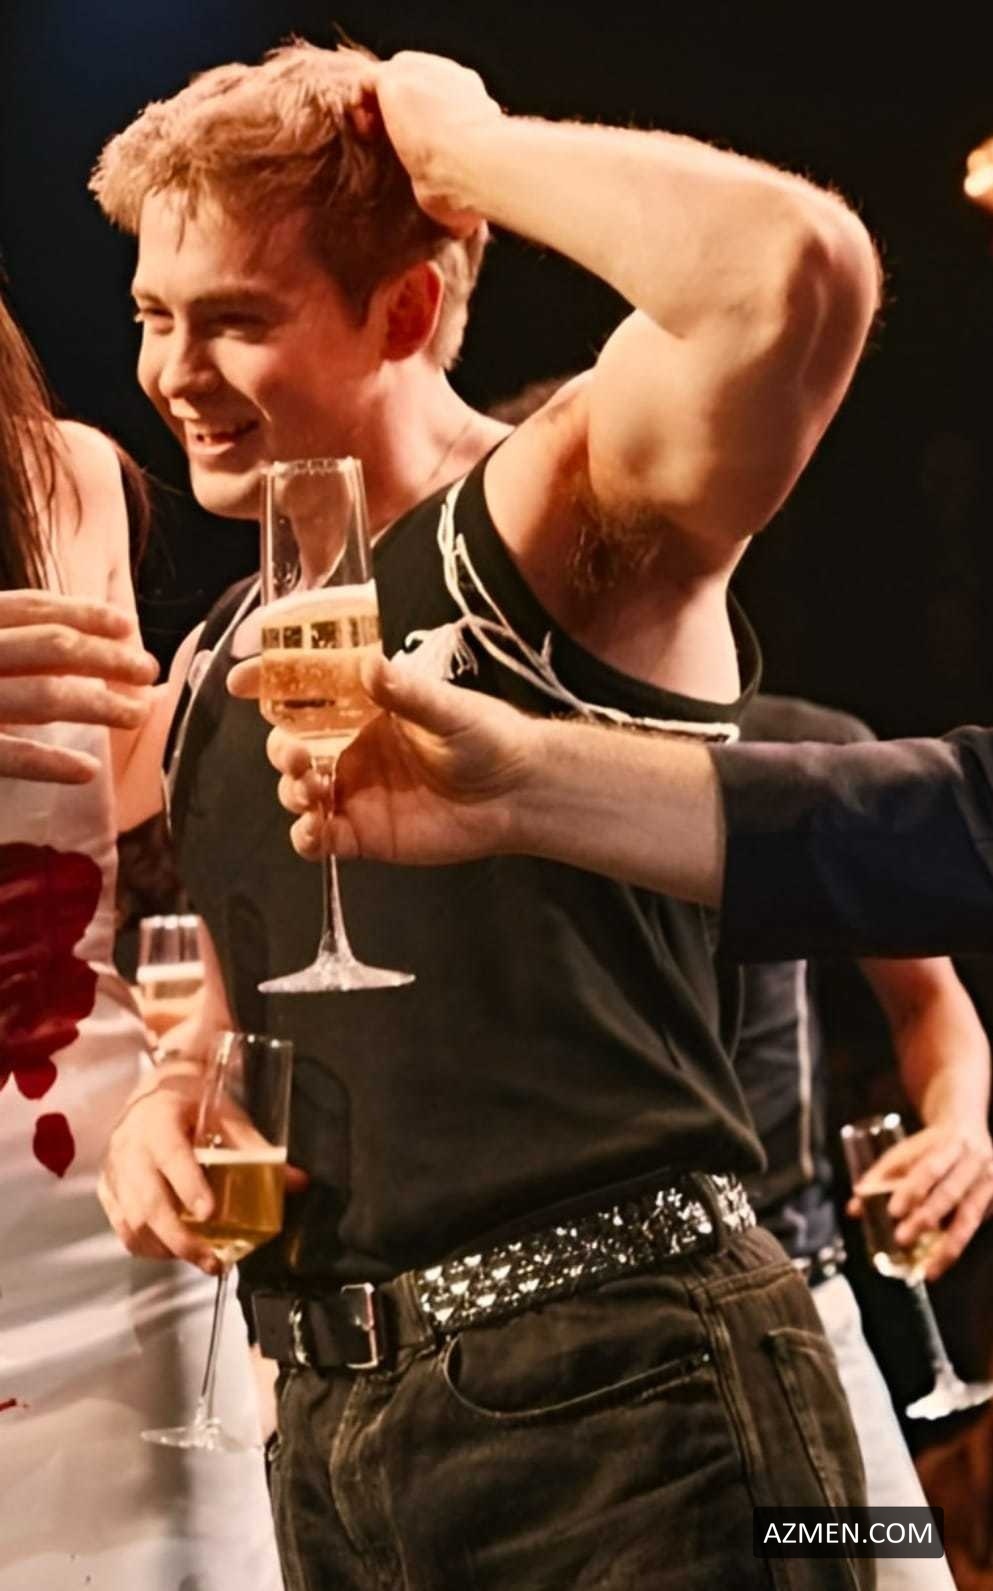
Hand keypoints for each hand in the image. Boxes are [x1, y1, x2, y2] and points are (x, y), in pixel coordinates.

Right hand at [0, 590, 157, 781]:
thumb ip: (9, 641)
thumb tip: (79, 637)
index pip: (30, 608)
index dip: (83, 613)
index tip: (127, 625)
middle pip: (51, 646)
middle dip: (108, 657)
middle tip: (147, 670)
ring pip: (43, 697)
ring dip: (99, 705)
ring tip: (137, 715)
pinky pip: (9, 755)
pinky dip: (49, 761)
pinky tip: (87, 770)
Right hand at [99, 1058, 308, 1271]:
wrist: (155, 1090)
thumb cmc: (192, 1100)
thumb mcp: (225, 1115)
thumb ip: (256, 1149)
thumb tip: (296, 1182)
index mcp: (159, 1120)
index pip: (171, 1156)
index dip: (189, 1186)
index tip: (209, 1214)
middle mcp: (129, 1147)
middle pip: (147, 1201)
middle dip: (180, 1238)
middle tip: (212, 1260)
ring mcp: (114, 1170)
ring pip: (131, 1221)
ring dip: (165, 1248)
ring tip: (199, 1259)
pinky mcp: (107, 1188)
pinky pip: (121, 1226)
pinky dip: (146, 1246)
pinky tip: (173, 1251)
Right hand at [228, 652, 535, 865]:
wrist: (518, 794)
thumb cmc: (487, 738)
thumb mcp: (448, 708)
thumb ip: (406, 692)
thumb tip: (368, 664)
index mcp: (363, 709)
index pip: (305, 692)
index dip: (269, 683)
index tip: (240, 680)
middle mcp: (350, 748)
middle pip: (291, 746)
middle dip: (280, 749)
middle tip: (295, 755)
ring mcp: (353, 792)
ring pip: (297, 792)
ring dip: (291, 791)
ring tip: (312, 792)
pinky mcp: (362, 834)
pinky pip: (318, 838)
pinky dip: (305, 837)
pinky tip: (313, 832)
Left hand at [347, 50, 500, 234]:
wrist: (475, 165)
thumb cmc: (478, 183)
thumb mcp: (470, 185)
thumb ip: (460, 192)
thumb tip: (464, 230)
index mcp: (474, 100)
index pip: (442, 95)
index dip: (422, 117)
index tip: (415, 147)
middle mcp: (452, 78)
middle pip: (415, 78)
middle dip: (399, 105)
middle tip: (388, 139)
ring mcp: (424, 73)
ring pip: (391, 75)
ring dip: (378, 102)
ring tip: (373, 135)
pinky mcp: (399, 78)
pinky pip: (368, 79)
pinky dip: (361, 101)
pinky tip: (366, 132)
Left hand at [850, 1123, 992, 1279]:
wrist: (967, 1126)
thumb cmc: (929, 1146)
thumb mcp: (904, 1152)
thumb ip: (879, 1178)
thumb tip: (853, 1210)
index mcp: (947, 1144)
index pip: (929, 1168)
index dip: (911, 1190)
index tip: (893, 1211)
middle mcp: (973, 1161)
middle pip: (949, 1193)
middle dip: (925, 1218)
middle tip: (902, 1239)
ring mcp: (988, 1181)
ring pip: (969, 1217)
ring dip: (948, 1246)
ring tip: (929, 1270)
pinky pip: (976, 1226)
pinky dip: (957, 1244)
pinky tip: (940, 1261)